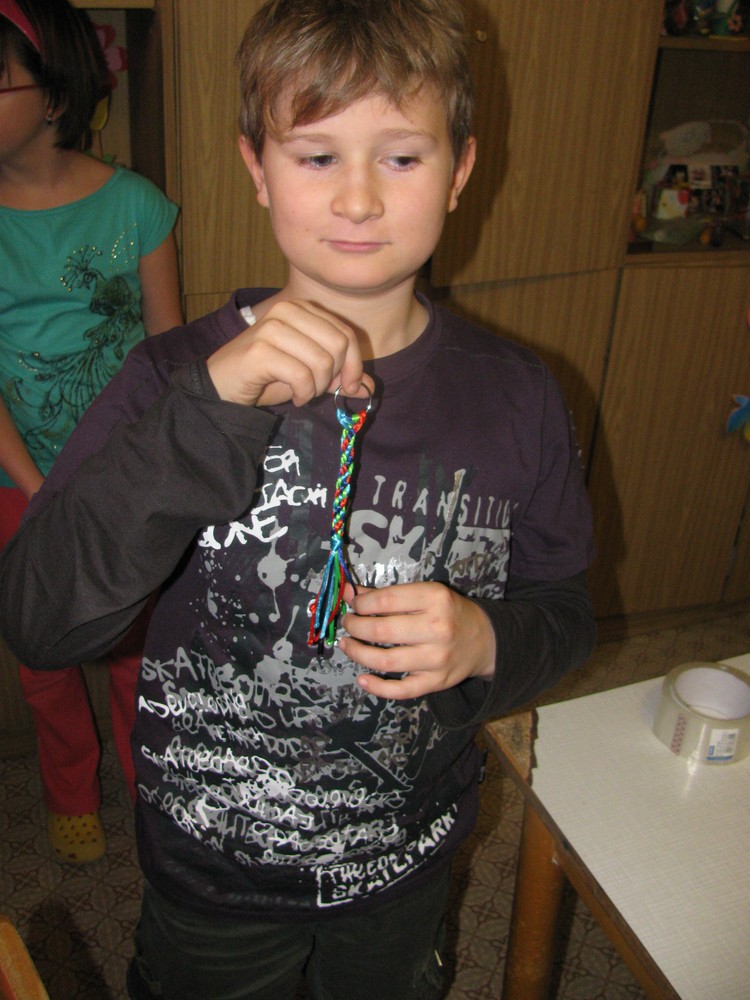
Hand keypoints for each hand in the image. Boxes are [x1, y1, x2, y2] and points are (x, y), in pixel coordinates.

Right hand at [206, 299, 372, 406]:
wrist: (221, 387)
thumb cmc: (266, 377)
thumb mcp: (310, 374)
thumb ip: (339, 376)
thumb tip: (369, 387)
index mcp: (302, 308)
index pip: (346, 333)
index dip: (355, 364)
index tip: (349, 386)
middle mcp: (287, 310)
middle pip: (339, 345)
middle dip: (335, 376)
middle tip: (318, 389)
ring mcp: (272, 328)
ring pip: (323, 362)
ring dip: (317, 387)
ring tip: (302, 392)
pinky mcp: (261, 351)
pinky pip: (302, 376)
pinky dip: (303, 394)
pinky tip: (293, 397)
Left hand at [338, 581, 495, 700]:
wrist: (484, 640)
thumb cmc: (449, 612)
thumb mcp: (425, 594)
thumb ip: (386, 595)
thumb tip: (347, 592)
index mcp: (435, 598)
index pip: (386, 600)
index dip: (361, 603)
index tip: (353, 604)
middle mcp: (437, 628)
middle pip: (381, 631)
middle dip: (354, 627)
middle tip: (347, 624)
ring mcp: (437, 659)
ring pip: (385, 661)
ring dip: (357, 653)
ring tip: (347, 645)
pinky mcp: (436, 682)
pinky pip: (401, 690)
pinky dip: (377, 687)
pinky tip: (363, 679)